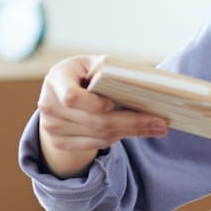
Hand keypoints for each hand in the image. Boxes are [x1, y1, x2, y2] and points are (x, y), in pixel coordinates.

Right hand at [36, 55, 168, 178]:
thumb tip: (146, 86)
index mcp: (56, 79)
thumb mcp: (92, 65)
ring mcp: (52, 127)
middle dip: (131, 122)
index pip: (71, 97)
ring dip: (131, 131)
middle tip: (161, 123)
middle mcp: (49, 105)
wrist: (59, 95)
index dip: (94, 104)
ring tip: (157, 127)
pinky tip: (137, 131)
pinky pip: (95, 144)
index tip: (113, 104)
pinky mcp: (59, 142)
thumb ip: (110, 72)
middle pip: (94, 121)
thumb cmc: (83, 74)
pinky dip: (118, 137)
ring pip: (99, 135)